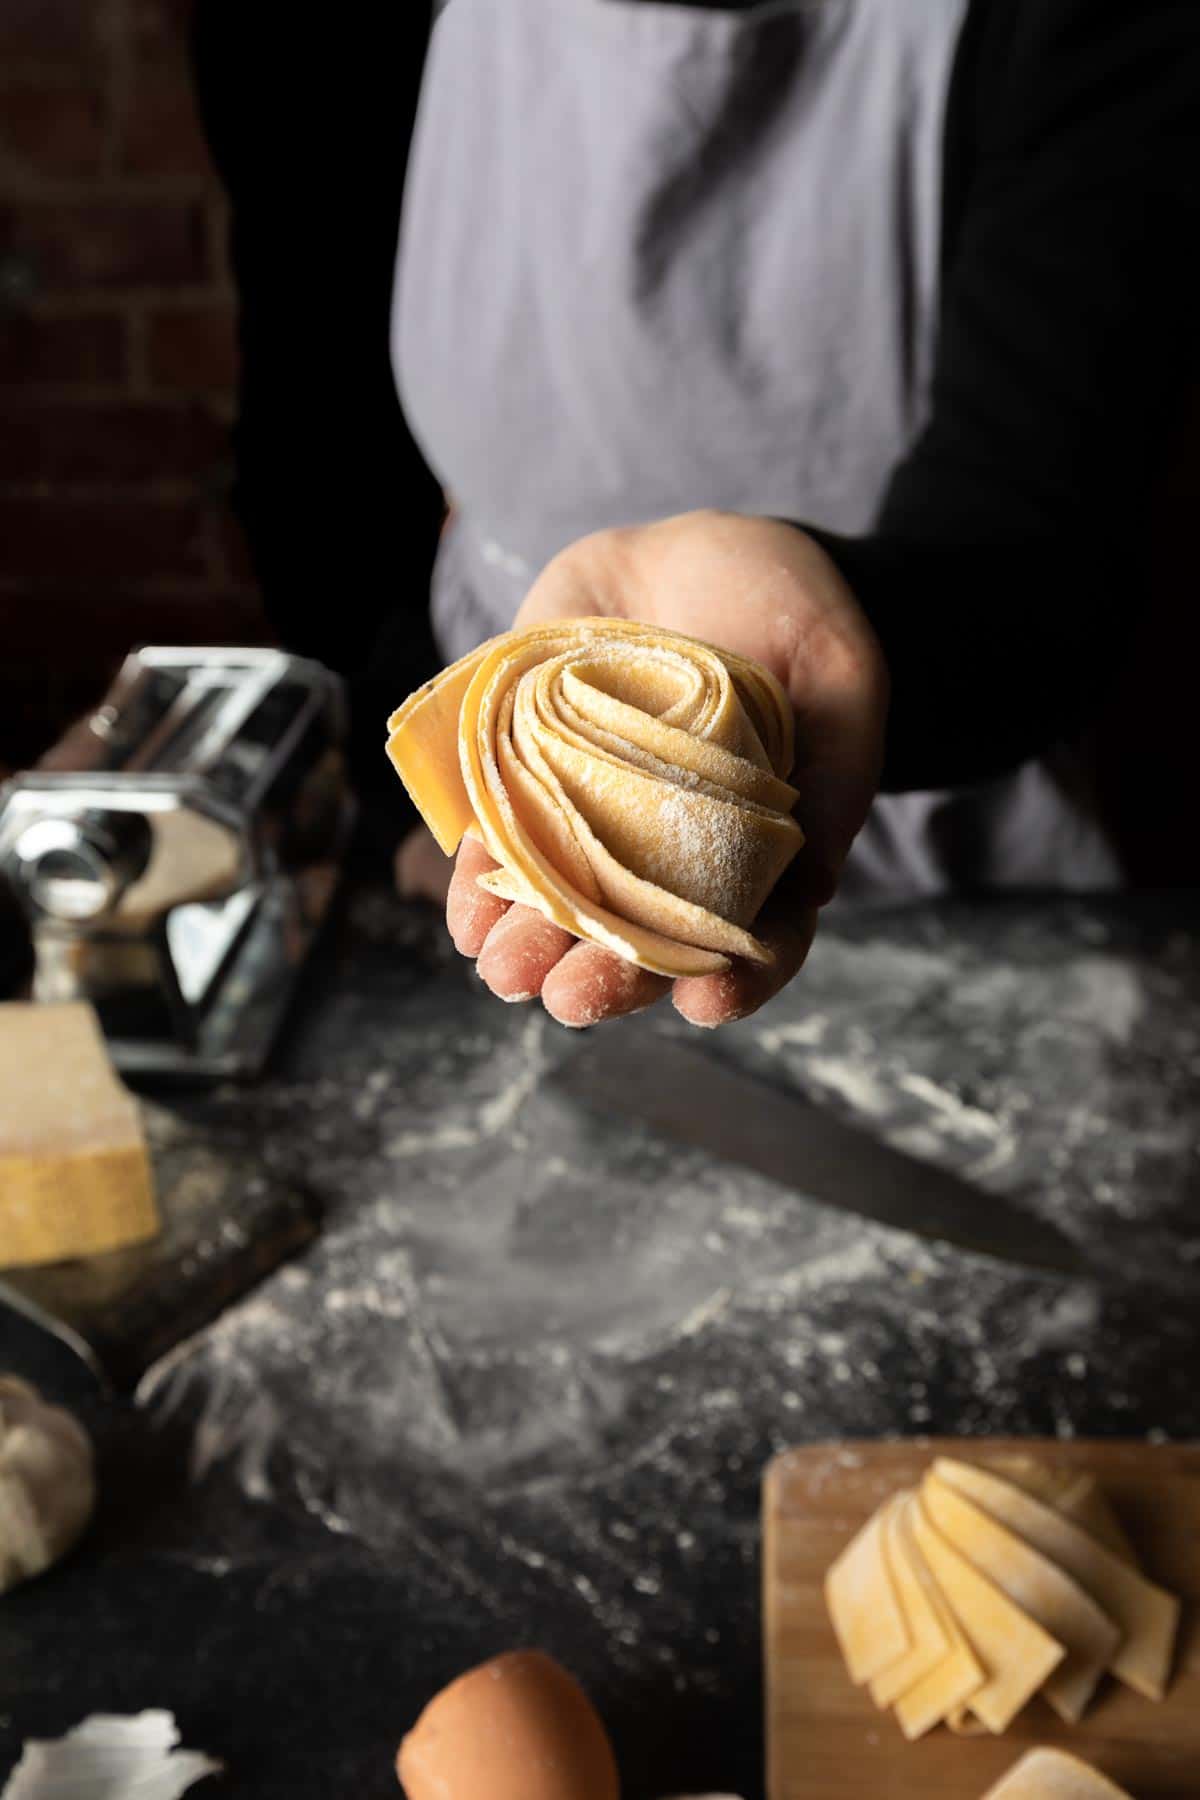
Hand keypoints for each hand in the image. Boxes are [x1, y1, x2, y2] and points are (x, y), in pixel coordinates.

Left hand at [448, 510, 887, 1026]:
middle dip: (605, 980)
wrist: (690, 549)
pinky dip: (476, 883)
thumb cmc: (784, 612)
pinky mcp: (527, 780)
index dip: (737, 979)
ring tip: (506, 969)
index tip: (706, 1000)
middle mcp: (670, 859)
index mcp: (758, 856)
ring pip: (561, 911)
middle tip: (571, 997)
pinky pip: (497, 846)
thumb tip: (820, 879)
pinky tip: (467, 915)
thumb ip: (841, 763)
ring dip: (529, 948)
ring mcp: (594, 824)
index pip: (758, 941)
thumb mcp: (838, 668)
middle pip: (643, 945)